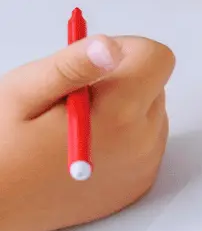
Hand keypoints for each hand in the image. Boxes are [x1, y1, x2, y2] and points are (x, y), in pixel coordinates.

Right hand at [0, 36, 172, 230]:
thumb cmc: (2, 147)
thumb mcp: (24, 92)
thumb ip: (72, 65)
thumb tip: (111, 46)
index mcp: (119, 116)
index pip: (157, 59)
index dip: (124, 49)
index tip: (89, 62)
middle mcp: (143, 143)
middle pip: (154, 85)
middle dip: (119, 80)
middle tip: (71, 98)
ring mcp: (144, 167)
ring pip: (151, 113)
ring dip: (122, 107)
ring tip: (73, 124)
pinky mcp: (140, 184)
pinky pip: (146, 143)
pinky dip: (123, 135)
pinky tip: (85, 145)